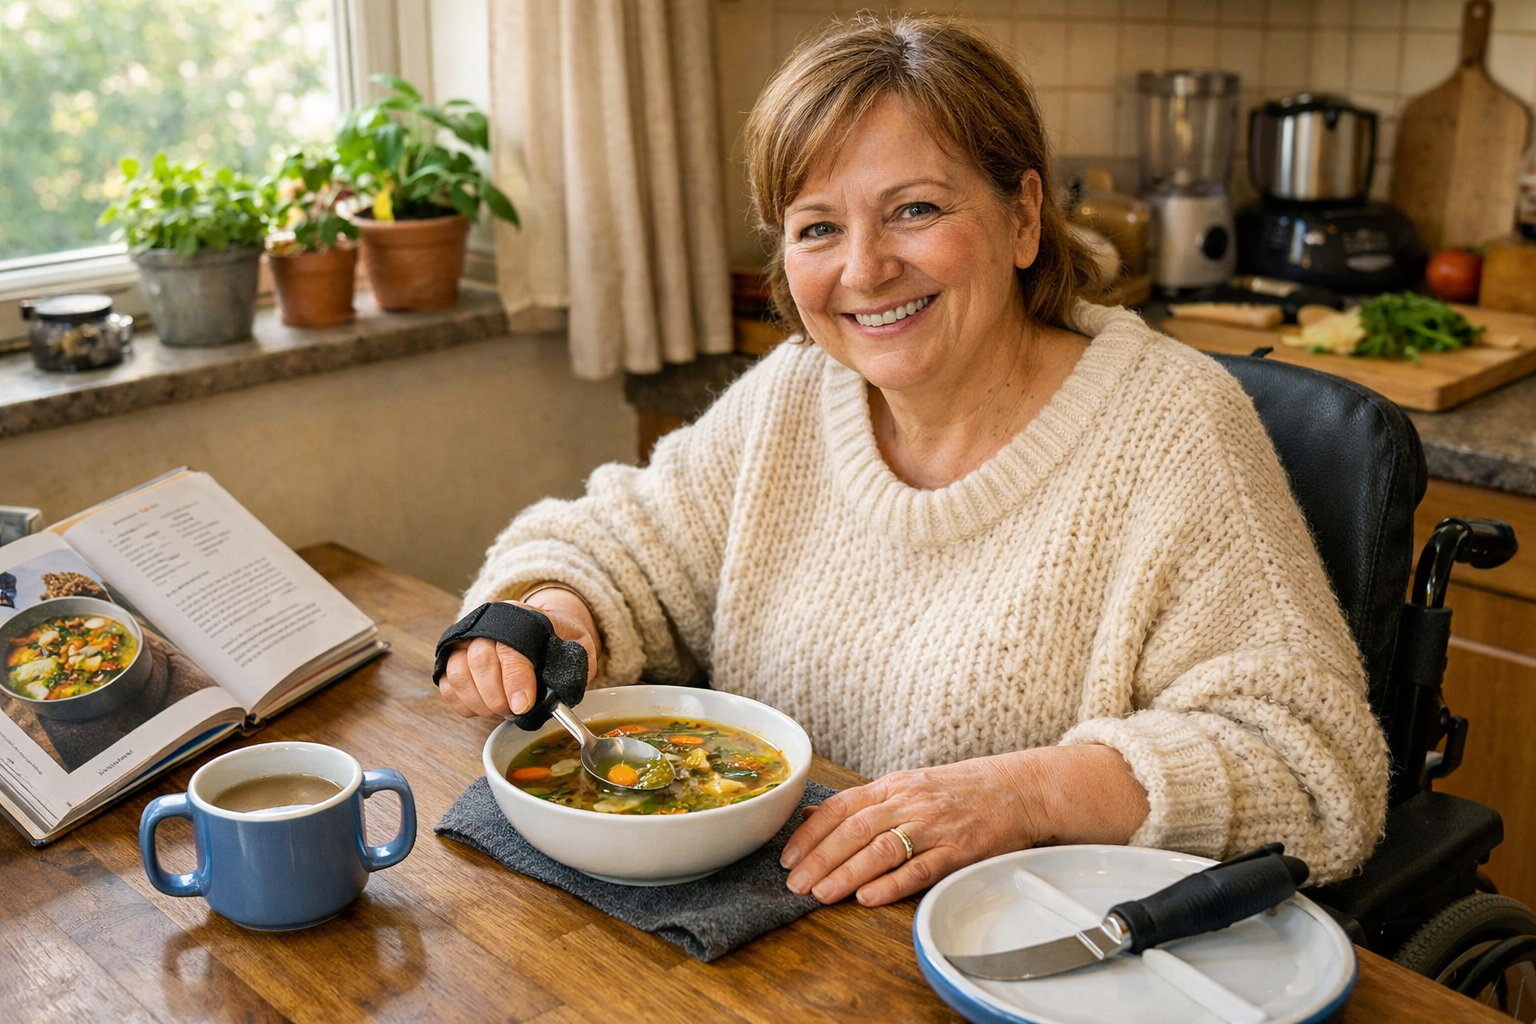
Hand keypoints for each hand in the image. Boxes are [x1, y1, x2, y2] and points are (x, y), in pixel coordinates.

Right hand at [437, 590, 599, 719]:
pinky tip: (485, 708)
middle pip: (480, 661)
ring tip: (502, 711)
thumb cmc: (557, 640)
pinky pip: (448, 686)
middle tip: (514, 712)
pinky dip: (465, 704)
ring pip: (459, 674)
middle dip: (498, 697)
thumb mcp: (578, 644)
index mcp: (521, 618)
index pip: (510, 647)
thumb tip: (563, 687)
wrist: (539, 629)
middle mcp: (488, 626)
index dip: (515, 679)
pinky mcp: (452, 659)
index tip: (524, 705)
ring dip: (480, 702)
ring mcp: (466, 641)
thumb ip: (576, 661)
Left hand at [780, 745, 1147, 906]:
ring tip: (821, 894)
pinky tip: (868, 898)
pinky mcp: (958, 851)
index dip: (810, 833)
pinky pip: (921, 868)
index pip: (842, 807)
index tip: (787, 856)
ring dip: (846, 874)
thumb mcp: (908, 785)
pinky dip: (891, 884)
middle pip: (854, 830)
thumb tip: (812, 816)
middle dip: (819, 858)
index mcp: (894, 786)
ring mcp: (934, 827)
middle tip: (795, 884)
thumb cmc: (960, 791)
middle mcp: (910, 803)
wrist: (1019, 790)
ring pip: (880, 849)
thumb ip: (863, 802)